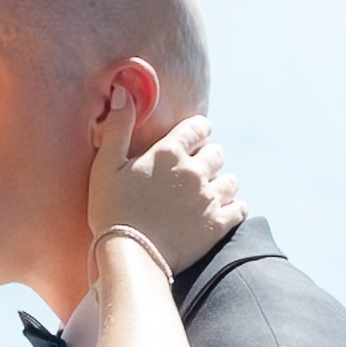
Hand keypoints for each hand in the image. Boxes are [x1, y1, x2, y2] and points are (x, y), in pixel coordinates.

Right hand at [87, 92, 240, 278]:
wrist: (130, 255)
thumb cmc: (112, 211)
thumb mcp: (106, 165)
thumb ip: (118, 127)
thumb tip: (123, 91)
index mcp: (169, 152)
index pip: (198, 127)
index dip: (197, 131)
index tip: (192, 139)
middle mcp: (195, 171)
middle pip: (217, 153)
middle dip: (208, 158)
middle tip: (194, 171)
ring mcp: (209, 199)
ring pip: (230, 181)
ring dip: (221, 184)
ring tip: (206, 194)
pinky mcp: (218, 226)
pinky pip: (239, 209)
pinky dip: (233, 208)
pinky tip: (221, 212)